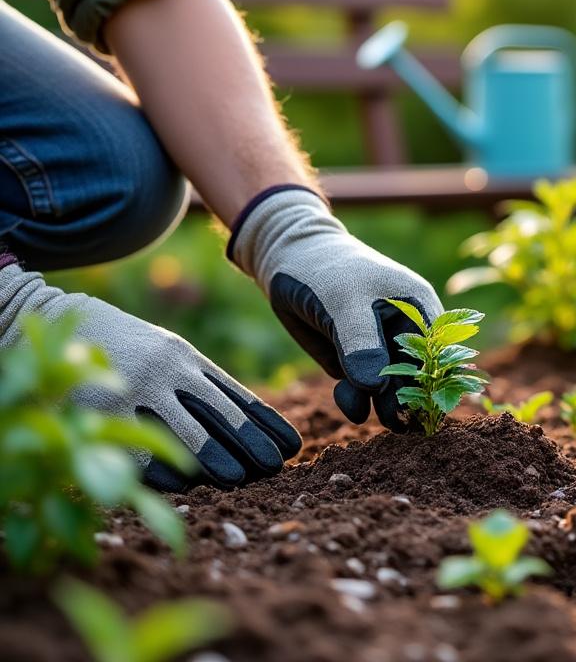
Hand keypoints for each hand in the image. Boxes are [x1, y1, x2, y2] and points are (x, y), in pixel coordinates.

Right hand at [0, 265, 301, 490]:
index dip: (266, 423)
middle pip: (219, 413)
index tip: (294, 445)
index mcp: (187, 360)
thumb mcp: (166, 352)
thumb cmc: (123, 345)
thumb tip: (241, 420)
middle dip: (250, 442)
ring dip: (213, 457)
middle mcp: (168, 371)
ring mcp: (135, 387)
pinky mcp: (100, 405)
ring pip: (182, 429)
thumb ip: (198, 381)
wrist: (56, 318)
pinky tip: (181, 483)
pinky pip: (132, 440)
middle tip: (276, 467)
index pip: (237, 396)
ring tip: (239, 478)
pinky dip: (158, 465)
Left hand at [230, 187, 444, 431]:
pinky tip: (348, 402)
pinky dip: (356, 401)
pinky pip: (362, 391)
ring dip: (383, 407)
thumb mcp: (344, 302)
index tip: (425, 405)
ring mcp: (381, 350)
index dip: (437, 380)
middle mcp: (406, 333)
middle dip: (410, 400)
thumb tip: (374, 389)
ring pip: (390, 389)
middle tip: (399, 424)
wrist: (288, 262)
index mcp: (420, 310)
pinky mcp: (355, 363)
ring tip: (373, 417)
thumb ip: (361, 343)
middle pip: (418, 376)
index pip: (439, 352)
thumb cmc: (326, 271)